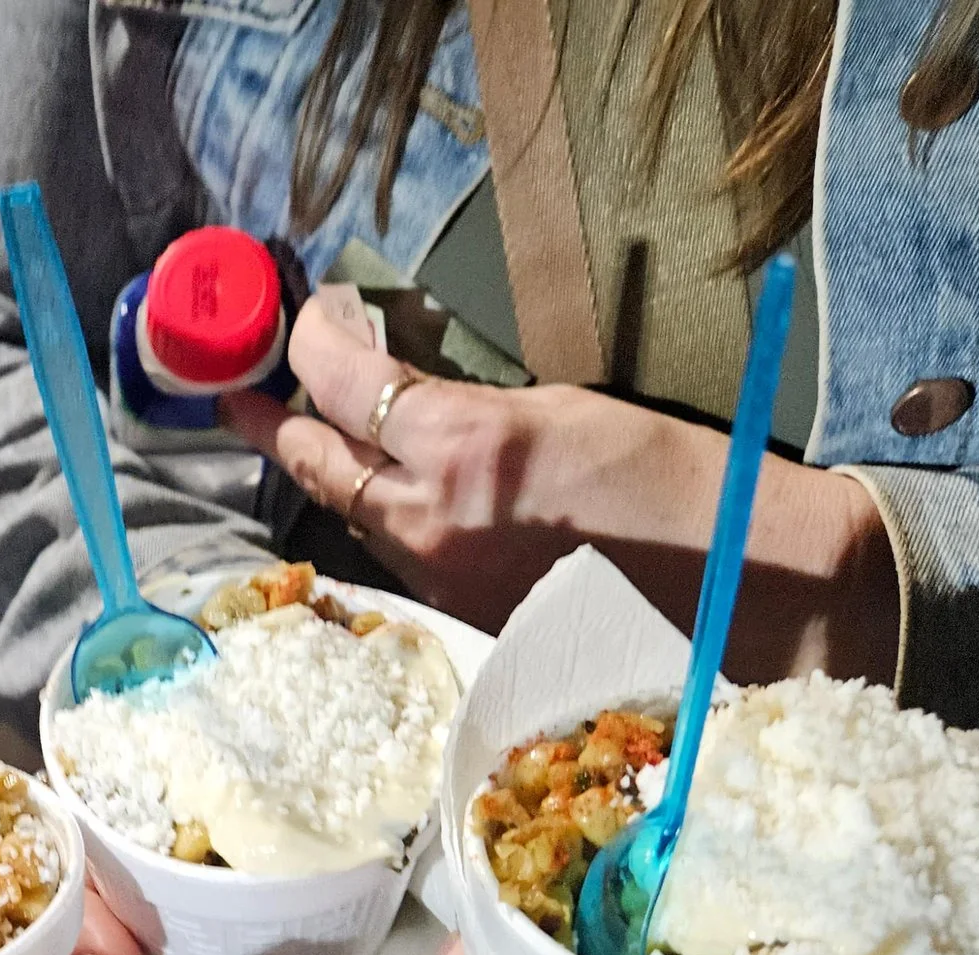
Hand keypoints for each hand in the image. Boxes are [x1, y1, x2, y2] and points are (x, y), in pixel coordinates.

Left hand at [220, 297, 899, 687]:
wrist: (738, 591)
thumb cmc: (678, 482)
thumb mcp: (566, 409)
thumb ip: (470, 400)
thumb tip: (408, 386)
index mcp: (463, 449)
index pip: (344, 383)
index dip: (310, 342)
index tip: (304, 315)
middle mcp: (429, 519)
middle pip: (316, 460)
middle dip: (273, 418)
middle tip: (240, 388)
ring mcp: (436, 576)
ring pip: (348, 512)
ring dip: (323, 468)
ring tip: (299, 429)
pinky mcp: (455, 615)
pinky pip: (391, 552)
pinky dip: (372, 514)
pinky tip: (377, 491)